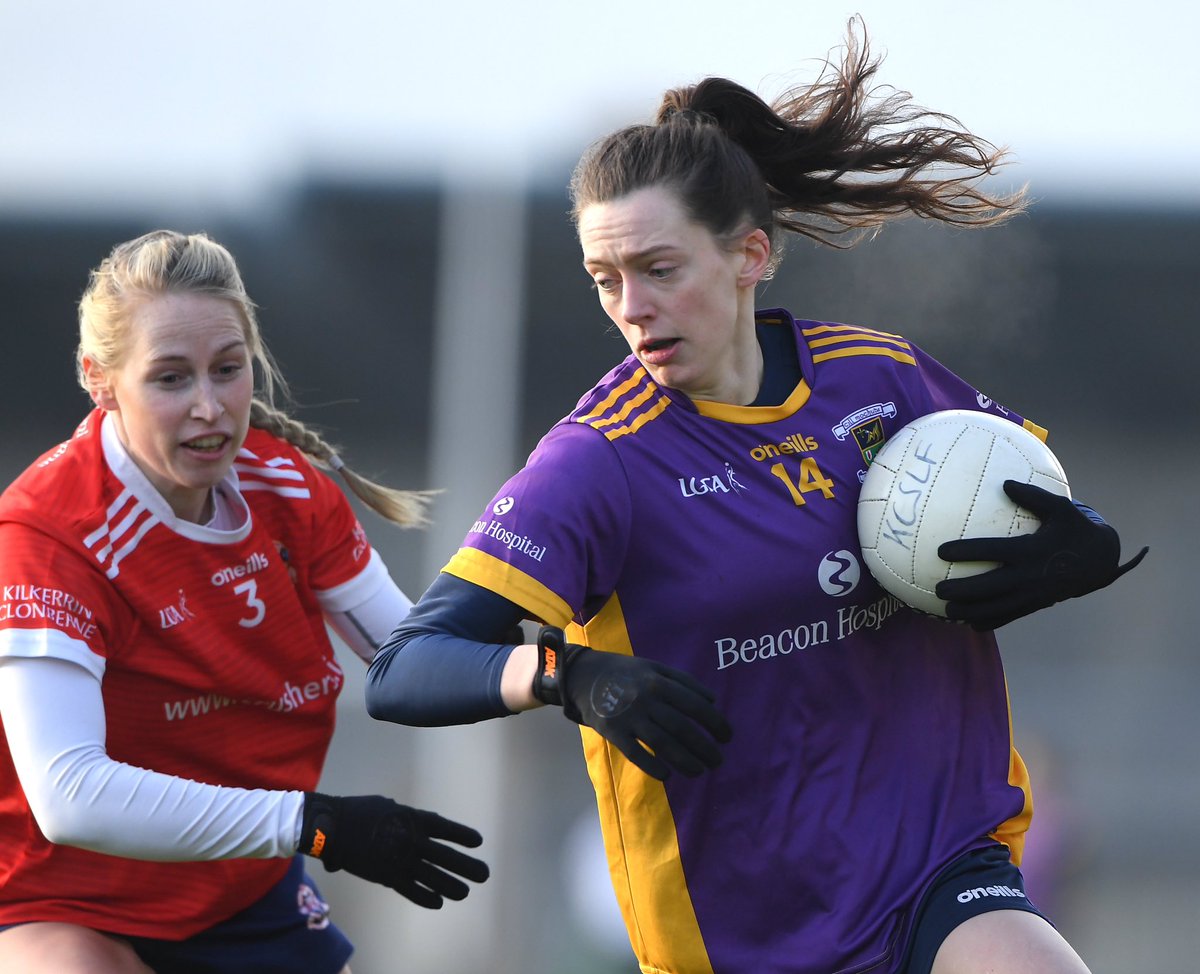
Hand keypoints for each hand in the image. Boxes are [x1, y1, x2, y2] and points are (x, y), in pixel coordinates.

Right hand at [300, 793, 488, 907]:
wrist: (331, 828)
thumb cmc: (358, 812)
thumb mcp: (386, 806)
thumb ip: (404, 816)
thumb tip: (415, 823)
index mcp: (412, 819)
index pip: (444, 829)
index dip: (462, 835)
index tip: (479, 842)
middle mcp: (410, 840)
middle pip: (444, 856)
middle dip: (466, 866)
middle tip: (484, 874)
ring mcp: (399, 860)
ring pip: (432, 876)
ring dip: (450, 885)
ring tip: (465, 892)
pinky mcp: (385, 876)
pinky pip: (409, 889)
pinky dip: (424, 897)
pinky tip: (438, 902)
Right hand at [531, 625, 731, 780]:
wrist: (584, 675)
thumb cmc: (625, 672)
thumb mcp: (655, 667)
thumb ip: (684, 681)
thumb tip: (712, 701)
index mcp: (659, 683)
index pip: (696, 706)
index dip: (715, 724)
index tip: (727, 737)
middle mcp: (647, 700)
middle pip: (683, 730)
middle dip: (705, 748)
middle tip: (718, 761)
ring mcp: (629, 717)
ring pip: (664, 745)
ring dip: (686, 762)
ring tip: (700, 772)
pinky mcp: (613, 732)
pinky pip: (636, 754)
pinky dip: (654, 767)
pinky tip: (669, 776)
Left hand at [935, 480, 1147, 630]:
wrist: (1101, 561)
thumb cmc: (1075, 528)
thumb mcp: (1061, 508)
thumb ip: (1033, 495)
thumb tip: (1005, 483)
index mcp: (1031, 550)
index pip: (992, 551)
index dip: (966, 551)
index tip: (941, 550)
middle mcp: (1030, 575)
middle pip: (989, 587)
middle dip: (962, 591)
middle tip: (938, 589)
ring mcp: (1033, 594)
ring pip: (997, 607)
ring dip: (971, 611)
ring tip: (946, 611)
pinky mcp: (1037, 604)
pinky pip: (1010, 616)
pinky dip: (991, 622)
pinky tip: (971, 624)